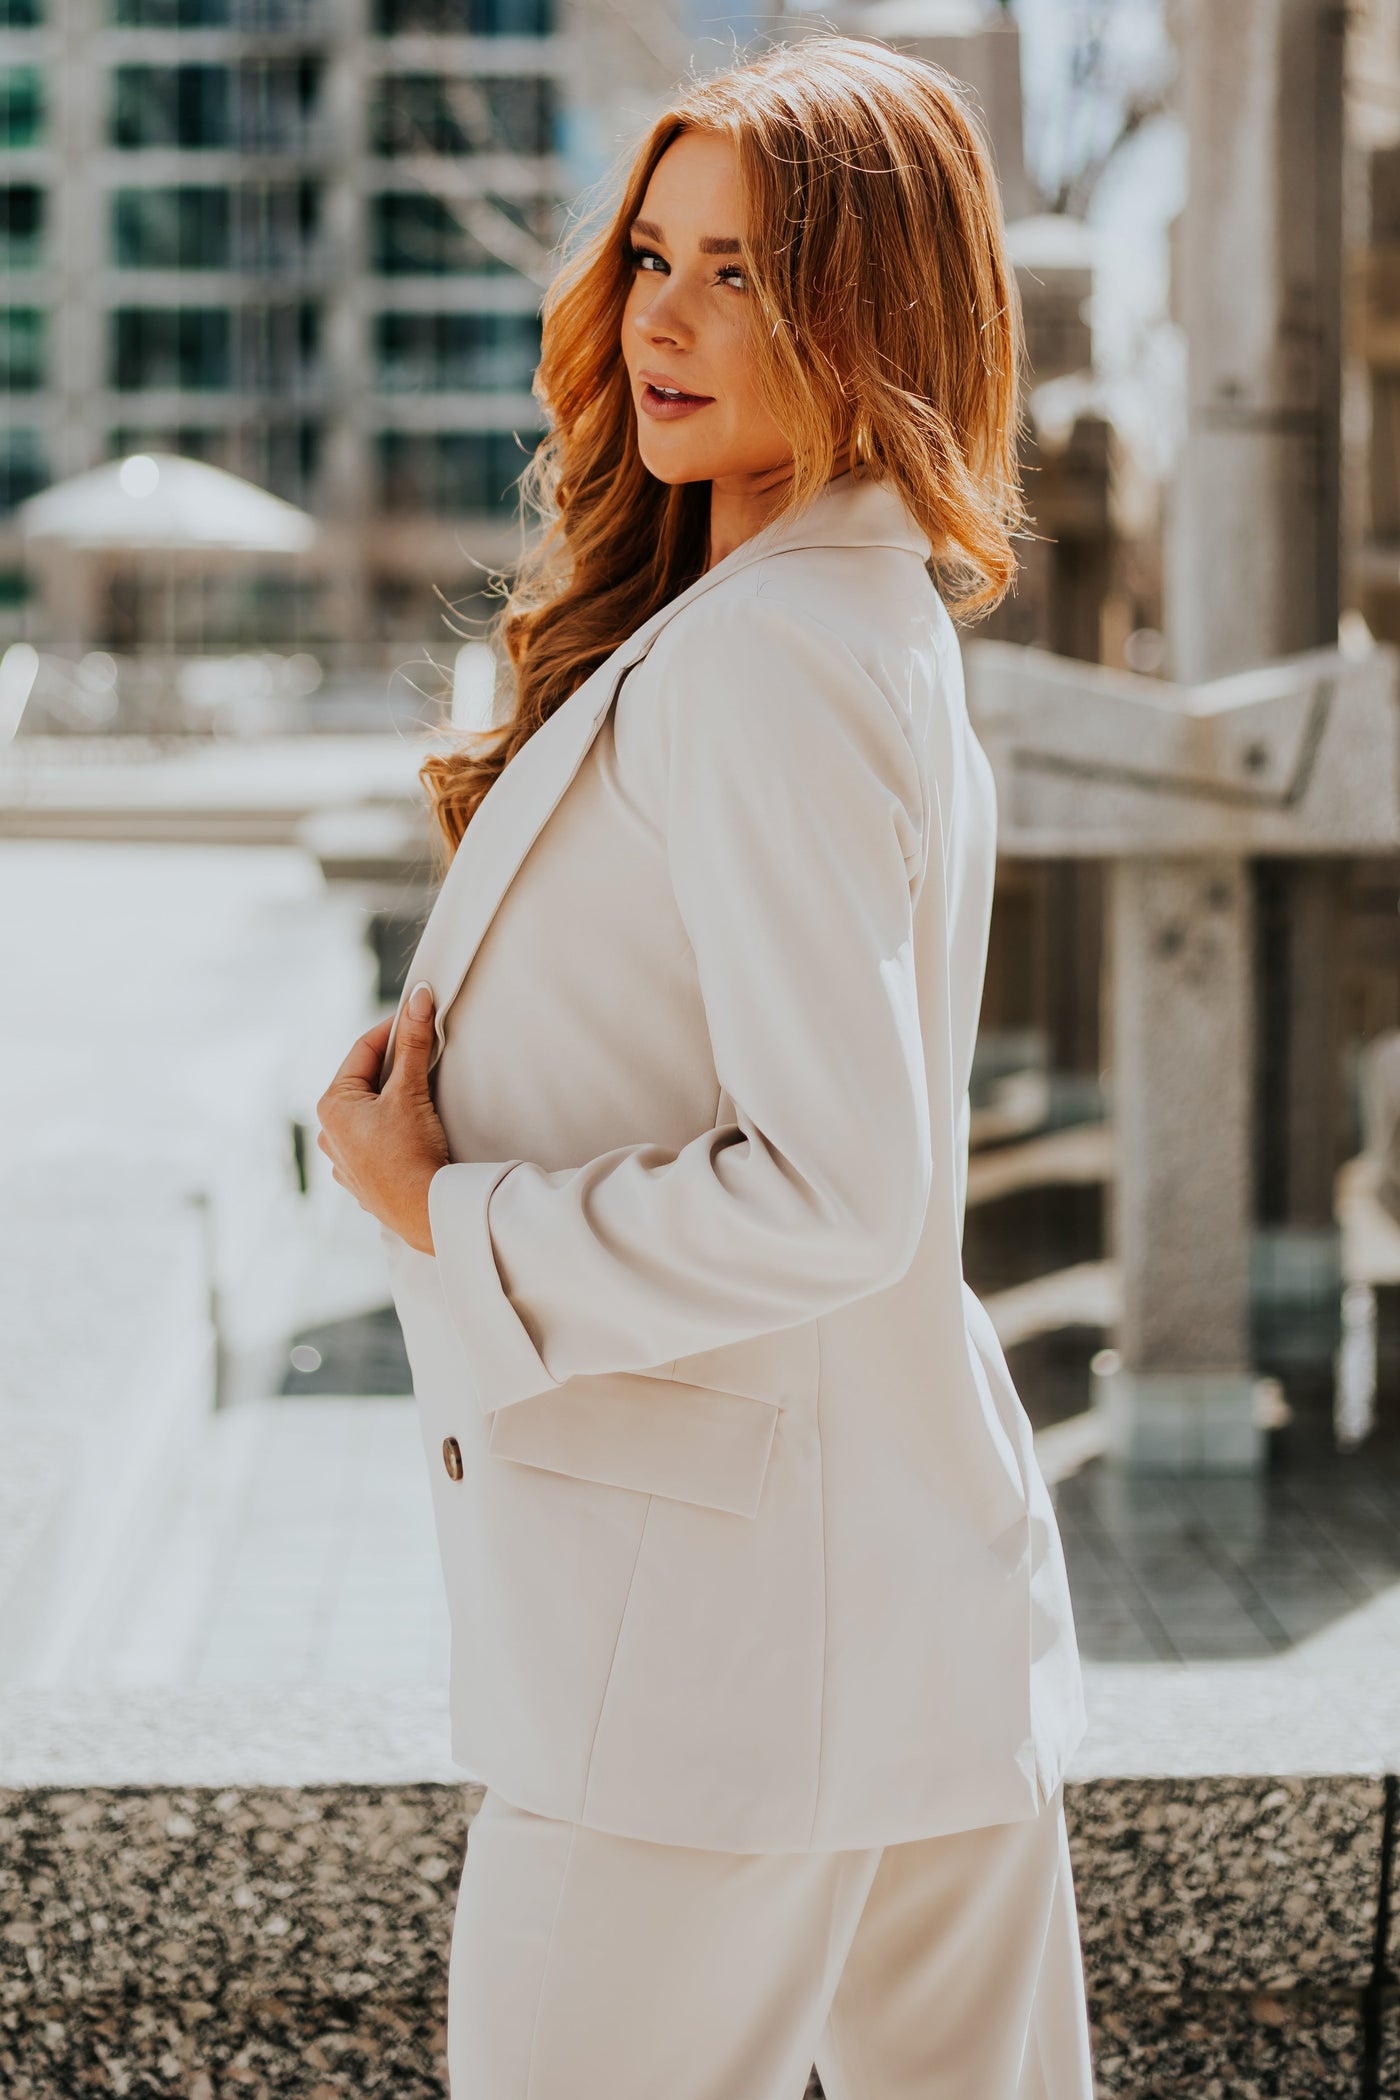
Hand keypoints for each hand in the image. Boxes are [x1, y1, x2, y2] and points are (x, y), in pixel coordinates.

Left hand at [316, 982, 449, 1253]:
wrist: (423, 1211)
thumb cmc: (409, 1154)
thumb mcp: (410, 1092)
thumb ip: (413, 1043)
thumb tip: (418, 999)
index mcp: (332, 1106)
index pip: (363, 1050)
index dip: (393, 1028)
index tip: (418, 1014)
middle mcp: (329, 1133)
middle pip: (366, 1081)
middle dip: (396, 1065)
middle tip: (426, 1051)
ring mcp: (344, 1160)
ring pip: (371, 1112)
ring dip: (394, 1098)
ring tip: (424, 1091)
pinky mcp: (363, 1180)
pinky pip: (377, 1141)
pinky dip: (395, 1128)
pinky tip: (415, 1131)